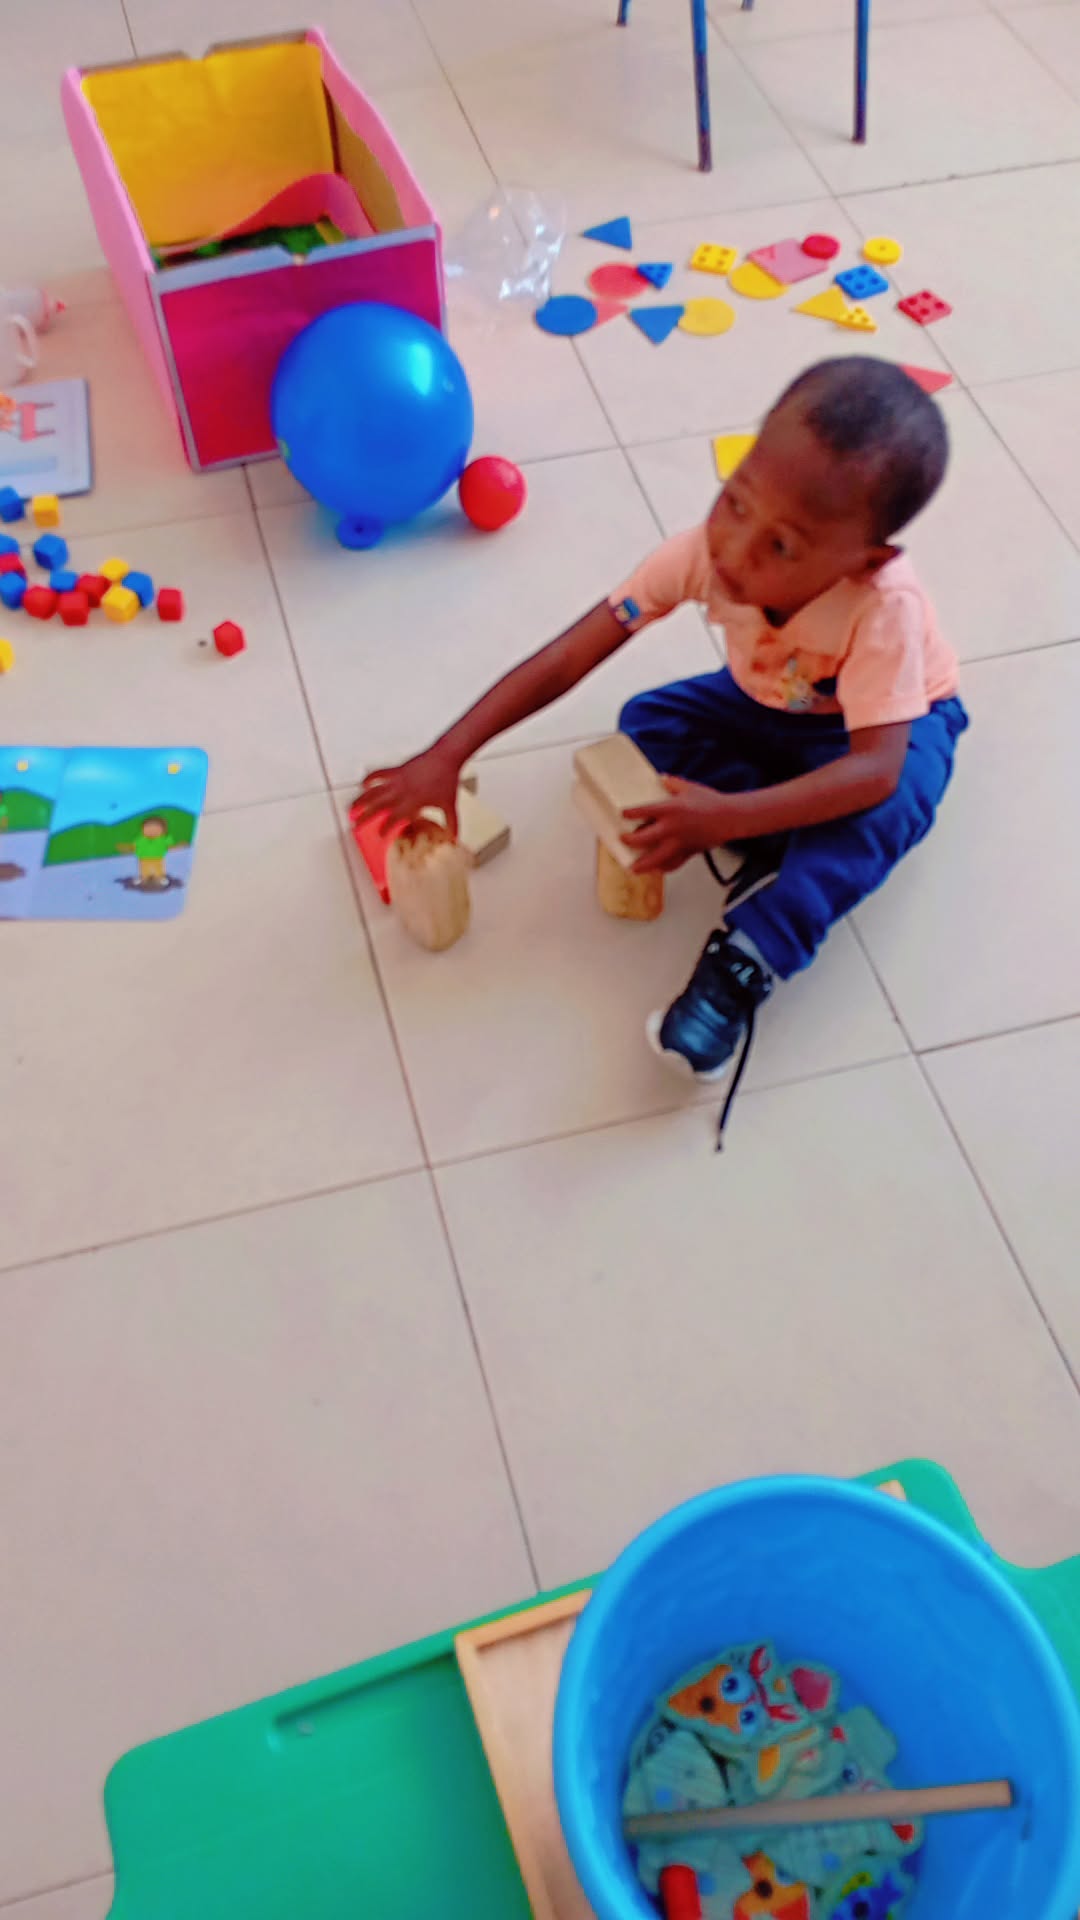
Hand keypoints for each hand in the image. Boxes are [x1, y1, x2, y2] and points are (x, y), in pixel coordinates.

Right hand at [351, 743, 463, 835]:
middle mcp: (402, 792)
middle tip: (356, 825)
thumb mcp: (449, 804)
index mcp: (414, 802)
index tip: (381, 835)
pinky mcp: (397, 769)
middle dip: (366, 817)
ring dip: (361, 800)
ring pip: (374, 791)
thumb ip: (452, 823)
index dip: (386, 828)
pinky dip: (370, 778)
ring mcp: (398, 780)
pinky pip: (379, 774)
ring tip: (352, 808)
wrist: (446, 757)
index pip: (395, 819)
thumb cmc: (447, 779)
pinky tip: (363, 784)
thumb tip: (455, 837)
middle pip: (378, 806)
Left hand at [622, 776, 739, 873]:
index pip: (642, 812)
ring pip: (655, 859)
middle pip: (643, 839)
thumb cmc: (711, 802)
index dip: (629, 814)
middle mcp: (672, 828)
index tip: (622, 815)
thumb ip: (671, 783)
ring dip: (642, 864)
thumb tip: (660, 779)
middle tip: (623, 839)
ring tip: (632, 868)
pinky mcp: (688, 852)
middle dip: (629, 840)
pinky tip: (656, 869)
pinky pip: (672, 864)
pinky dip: (663, 868)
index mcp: (670, 809)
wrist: (730, 818)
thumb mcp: (688, 787)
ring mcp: (679, 843)